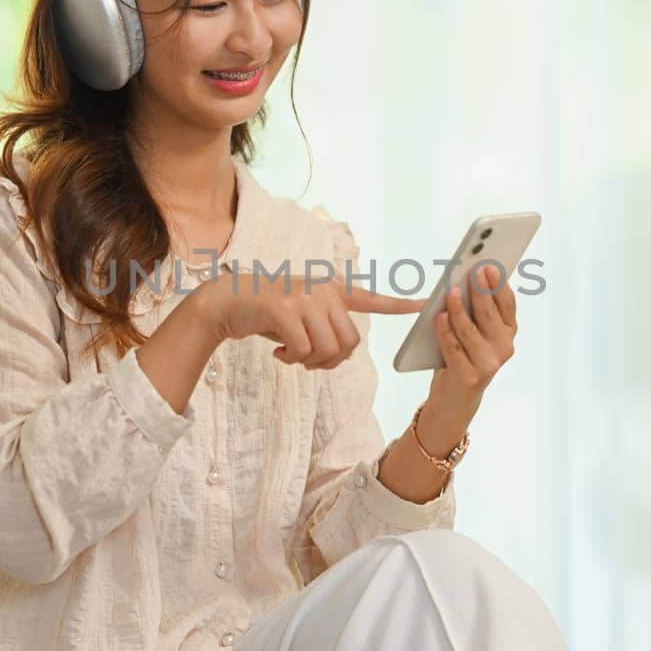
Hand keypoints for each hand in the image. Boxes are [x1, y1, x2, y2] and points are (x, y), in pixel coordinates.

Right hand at [197, 270, 423, 369]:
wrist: (225, 301)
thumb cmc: (266, 312)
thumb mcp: (302, 314)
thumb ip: (325, 325)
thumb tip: (341, 352)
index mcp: (331, 288)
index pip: (371, 297)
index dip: (399, 304)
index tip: (425, 303)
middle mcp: (322, 288)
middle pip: (348, 342)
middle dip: (330, 361)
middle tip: (307, 361)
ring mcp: (304, 296)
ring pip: (327, 349)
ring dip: (309, 363)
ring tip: (291, 355)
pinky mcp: (284, 308)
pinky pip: (303, 350)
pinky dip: (291, 360)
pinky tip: (277, 353)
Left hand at [428, 263, 517, 403]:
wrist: (456, 397)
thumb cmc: (464, 355)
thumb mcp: (475, 332)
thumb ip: (475, 311)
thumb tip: (465, 281)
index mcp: (507, 332)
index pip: (507, 304)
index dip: (498, 285)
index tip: (488, 266)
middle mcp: (503, 348)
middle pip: (490, 315)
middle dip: (480, 291)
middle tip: (472, 272)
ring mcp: (488, 364)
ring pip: (470, 330)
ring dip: (459, 309)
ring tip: (450, 291)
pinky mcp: (469, 377)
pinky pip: (453, 348)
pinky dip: (445, 331)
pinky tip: (439, 316)